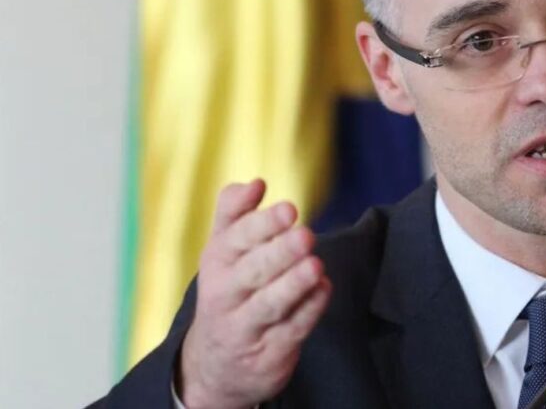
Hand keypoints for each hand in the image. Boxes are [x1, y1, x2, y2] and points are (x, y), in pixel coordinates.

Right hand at [177, 180, 331, 408]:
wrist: (216, 366)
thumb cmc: (229, 290)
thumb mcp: (222, 250)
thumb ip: (234, 212)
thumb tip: (255, 182)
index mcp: (216, 263)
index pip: (235, 240)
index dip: (262, 224)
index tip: (290, 209)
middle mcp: (225, 295)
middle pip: (252, 272)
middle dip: (279, 252)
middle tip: (306, 235)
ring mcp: (245, 328)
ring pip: (269, 305)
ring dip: (294, 284)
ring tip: (315, 265)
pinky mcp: (268, 354)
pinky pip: (291, 331)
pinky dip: (309, 310)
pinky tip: (325, 289)